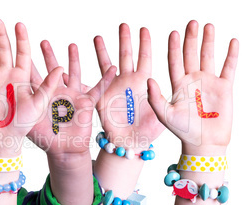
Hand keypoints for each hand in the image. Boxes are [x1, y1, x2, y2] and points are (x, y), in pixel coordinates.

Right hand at [0, 19, 60, 154]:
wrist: (3, 139)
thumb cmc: (23, 124)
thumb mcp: (39, 104)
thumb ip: (48, 85)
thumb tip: (61, 67)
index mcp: (22, 77)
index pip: (22, 52)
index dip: (21, 38)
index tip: (19, 24)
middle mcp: (6, 75)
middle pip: (4, 49)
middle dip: (0, 35)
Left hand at [28, 40, 115, 156]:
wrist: (64, 150)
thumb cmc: (46, 139)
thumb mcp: (31, 122)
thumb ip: (23, 107)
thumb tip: (8, 94)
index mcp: (43, 97)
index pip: (34, 77)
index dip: (29, 64)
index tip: (21, 49)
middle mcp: (58, 93)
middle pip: (53, 70)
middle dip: (48, 56)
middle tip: (43, 42)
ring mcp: (73, 96)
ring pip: (74, 73)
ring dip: (73, 59)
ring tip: (72, 45)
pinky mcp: (86, 102)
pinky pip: (98, 89)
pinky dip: (106, 80)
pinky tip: (112, 68)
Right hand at [94, 24, 163, 150]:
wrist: (130, 143)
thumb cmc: (148, 131)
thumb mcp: (161, 113)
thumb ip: (157, 98)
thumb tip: (150, 81)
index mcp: (143, 83)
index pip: (144, 57)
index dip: (144, 43)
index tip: (144, 29)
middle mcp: (127, 82)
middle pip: (125, 55)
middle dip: (124, 39)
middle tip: (123, 25)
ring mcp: (113, 88)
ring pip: (106, 64)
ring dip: (102, 50)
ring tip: (98, 37)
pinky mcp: (101, 97)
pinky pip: (93, 82)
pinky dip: (89, 72)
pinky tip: (81, 62)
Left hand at [147, 20, 238, 154]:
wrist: (204, 143)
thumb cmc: (182, 131)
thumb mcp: (164, 115)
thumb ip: (155, 98)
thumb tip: (148, 79)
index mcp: (177, 84)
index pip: (174, 61)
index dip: (173, 47)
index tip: (173, 33)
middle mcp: (192, 80)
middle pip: (191, 54)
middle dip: (191, 39)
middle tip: (192, 22)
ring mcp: (208, 82)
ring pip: (208, 57)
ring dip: (208, 41)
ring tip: (208, 26)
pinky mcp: (224, 87)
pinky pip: (228, 67)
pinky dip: (231, 55)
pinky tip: (232, 42)